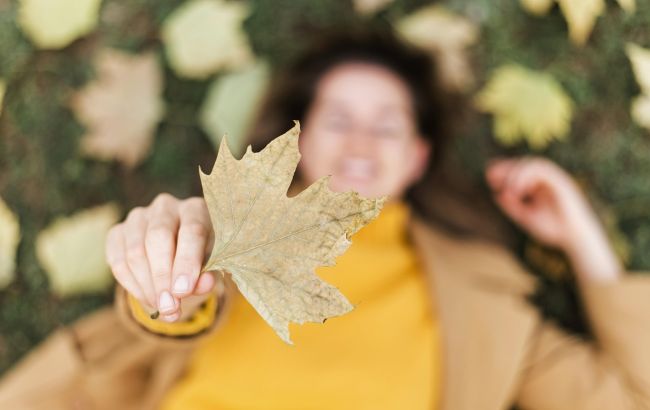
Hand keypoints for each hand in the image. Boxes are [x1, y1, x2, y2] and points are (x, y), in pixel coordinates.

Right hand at [106, 194, 215, 320]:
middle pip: (158, 237)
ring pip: (135, 251)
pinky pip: (118, 260)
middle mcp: (166, 206)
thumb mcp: (211, 266)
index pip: (191, 230)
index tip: (183, 291)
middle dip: (162, 277)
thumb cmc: (200, 259)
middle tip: (169, 306)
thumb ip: (208, 275)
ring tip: (162, 308)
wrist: (177, 256)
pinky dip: (132, 285)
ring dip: (147, 286)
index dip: (186, 262)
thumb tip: (202, 284)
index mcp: (195, 209)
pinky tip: (147, 299)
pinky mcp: (118, 231)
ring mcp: (139, 217)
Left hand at [486, 157, 621, 281]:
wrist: (575, 239)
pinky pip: (543, 170)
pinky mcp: (562, 181)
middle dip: (506, 168)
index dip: (504, 170)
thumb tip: (496, 195)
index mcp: (539, 186)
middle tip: (490, 176)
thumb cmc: (554, 229)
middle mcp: (547, 179)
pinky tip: (517, 190)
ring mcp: (555, 179)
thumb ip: (512, 207)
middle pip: (524, 163)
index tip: (489, 178)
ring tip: (507, 189)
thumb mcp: (526, 217)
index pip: (520, 170)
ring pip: (533, 163)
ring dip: (516, 173)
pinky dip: (528, 177)